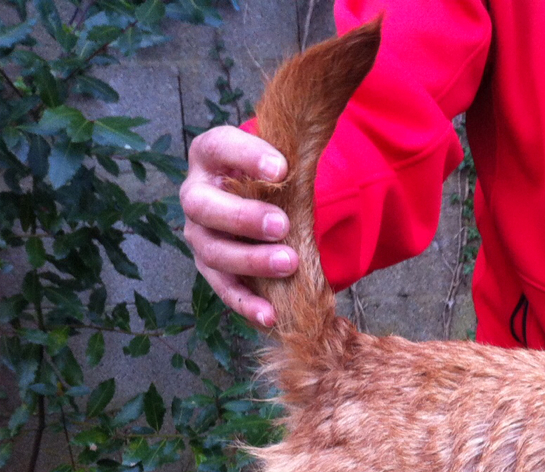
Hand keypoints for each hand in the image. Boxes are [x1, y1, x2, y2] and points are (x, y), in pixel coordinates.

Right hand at [180, 126, 298, 328]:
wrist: (268, 201)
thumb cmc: (275, 174)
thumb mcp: (283, 154)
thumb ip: (297, 141)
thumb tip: (347, 82)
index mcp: (211, 154)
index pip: (219, 147)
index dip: (246, 157)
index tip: (282, 168)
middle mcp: (197, 193)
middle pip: (204, 206)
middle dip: (242, 217)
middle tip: (281, 225)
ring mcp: (200, 234)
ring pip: (212, 251)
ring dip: (249, 260)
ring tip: (288, 263)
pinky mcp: (213, 267)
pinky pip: (224, 289)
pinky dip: (246, 303)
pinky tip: (270, 315)